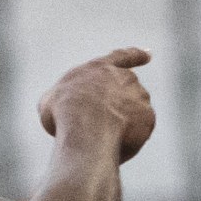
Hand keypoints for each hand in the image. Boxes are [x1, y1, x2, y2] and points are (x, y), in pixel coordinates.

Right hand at [39, 47, 155, 160]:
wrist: (86, 128)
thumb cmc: (64, 114)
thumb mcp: (51, 102)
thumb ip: (64, 100)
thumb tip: (66, 110)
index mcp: (100, 68)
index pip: (121, 57)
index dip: (135, 56)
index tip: (148, 55)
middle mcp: (125, 77)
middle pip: (127, 93)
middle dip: (120, 107)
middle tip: (104, 124)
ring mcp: (139, 96)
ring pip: (134, 114)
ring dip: (123, 125)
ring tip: (102, 137)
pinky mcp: (149, 117)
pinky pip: (141, 131)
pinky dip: (130, 140)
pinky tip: (115, 145)